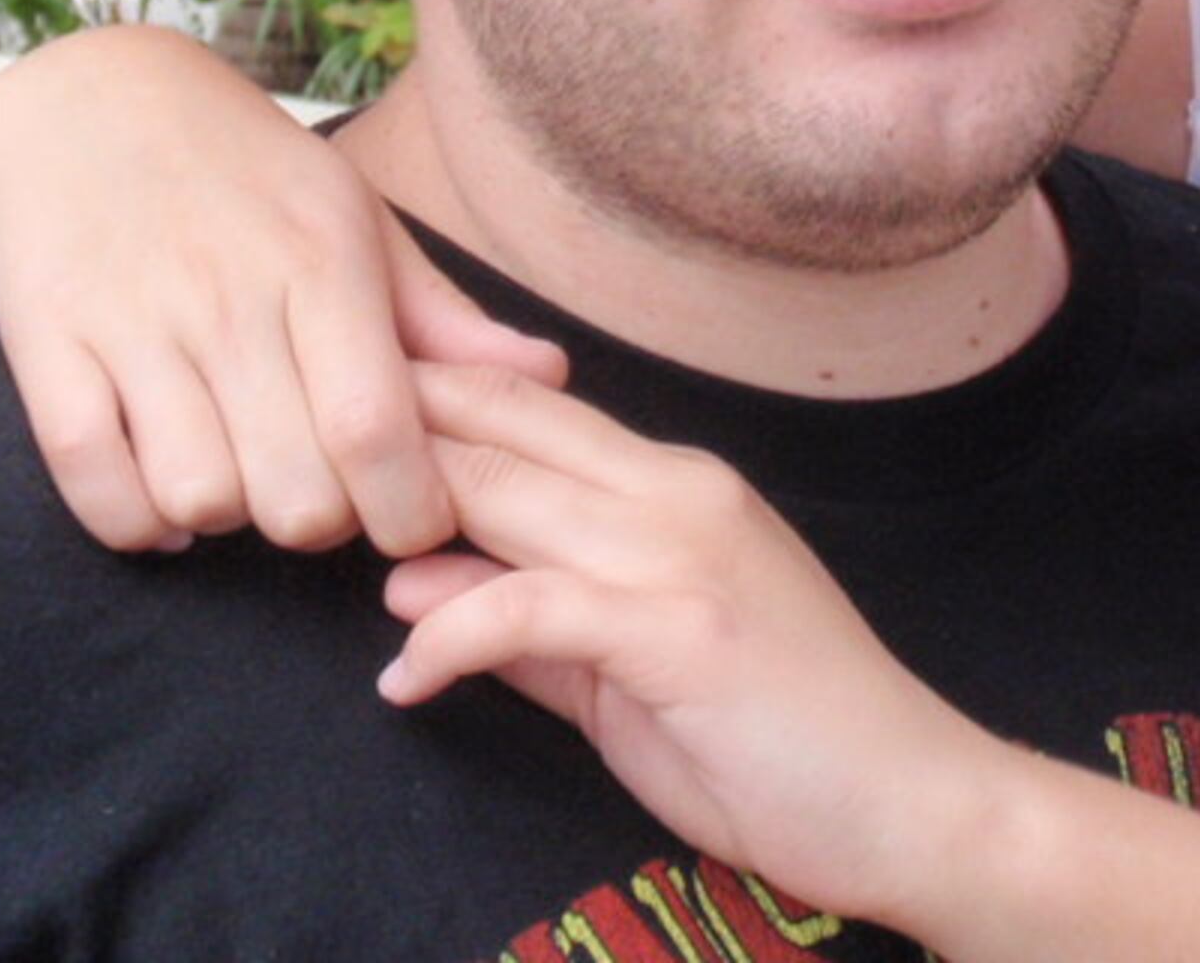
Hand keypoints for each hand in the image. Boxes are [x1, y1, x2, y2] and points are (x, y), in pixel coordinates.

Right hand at [0, 26, 560, 554]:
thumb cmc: (250, 174)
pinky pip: (97, 490)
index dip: (408, 509)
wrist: (89, 102)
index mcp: (320, 260)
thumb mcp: (356, 218)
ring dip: (230, 516)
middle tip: (324, 493)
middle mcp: (228, 294)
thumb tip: (550, 379)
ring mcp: (132, 323)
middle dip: (324, 524)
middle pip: (296, 490)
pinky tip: (167, 491)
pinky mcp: (48, 348)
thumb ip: (444, 315)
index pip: (377, 429)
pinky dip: (138, 520)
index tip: (413, 518)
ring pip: (201, 496)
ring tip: (243, 474)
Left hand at [381, 367, 1015, 929]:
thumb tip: (407, 576)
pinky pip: (531, 607)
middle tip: (290, 444)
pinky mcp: (679, 627)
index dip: (427, 398)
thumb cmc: (775, 743)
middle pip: (503, 431)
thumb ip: (525, 618)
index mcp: (674, 485)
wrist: (908, 802)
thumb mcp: (624, 674)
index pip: (528, 410)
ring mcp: (682, 552)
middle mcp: (678, 492)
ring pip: (510, 496)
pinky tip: (404, 677)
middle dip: (391, 431)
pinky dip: (453, 636)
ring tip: (320, 542)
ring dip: (405, 518)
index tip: (329, 402)